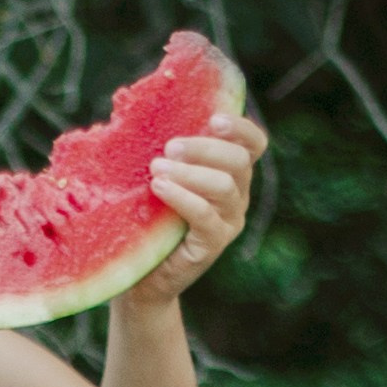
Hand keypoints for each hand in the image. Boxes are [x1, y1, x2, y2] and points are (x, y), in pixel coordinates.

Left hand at [124, 114, 269, 309]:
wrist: (141, 275)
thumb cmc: (146, 220)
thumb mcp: (157, 179)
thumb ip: (163, 153)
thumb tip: (133, 111)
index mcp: (230, 173)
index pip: (253, 144)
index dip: (241, 128)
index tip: (214, 119)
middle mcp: (237, 196)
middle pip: (240, 160)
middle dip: (204, 147)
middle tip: (169, 147)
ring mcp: (228, 221)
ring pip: (226, 186)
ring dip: (190, 172)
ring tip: (156, 169)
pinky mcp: (213, 244)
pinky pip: (205, 216)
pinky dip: (182, 197)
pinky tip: (158, 188)